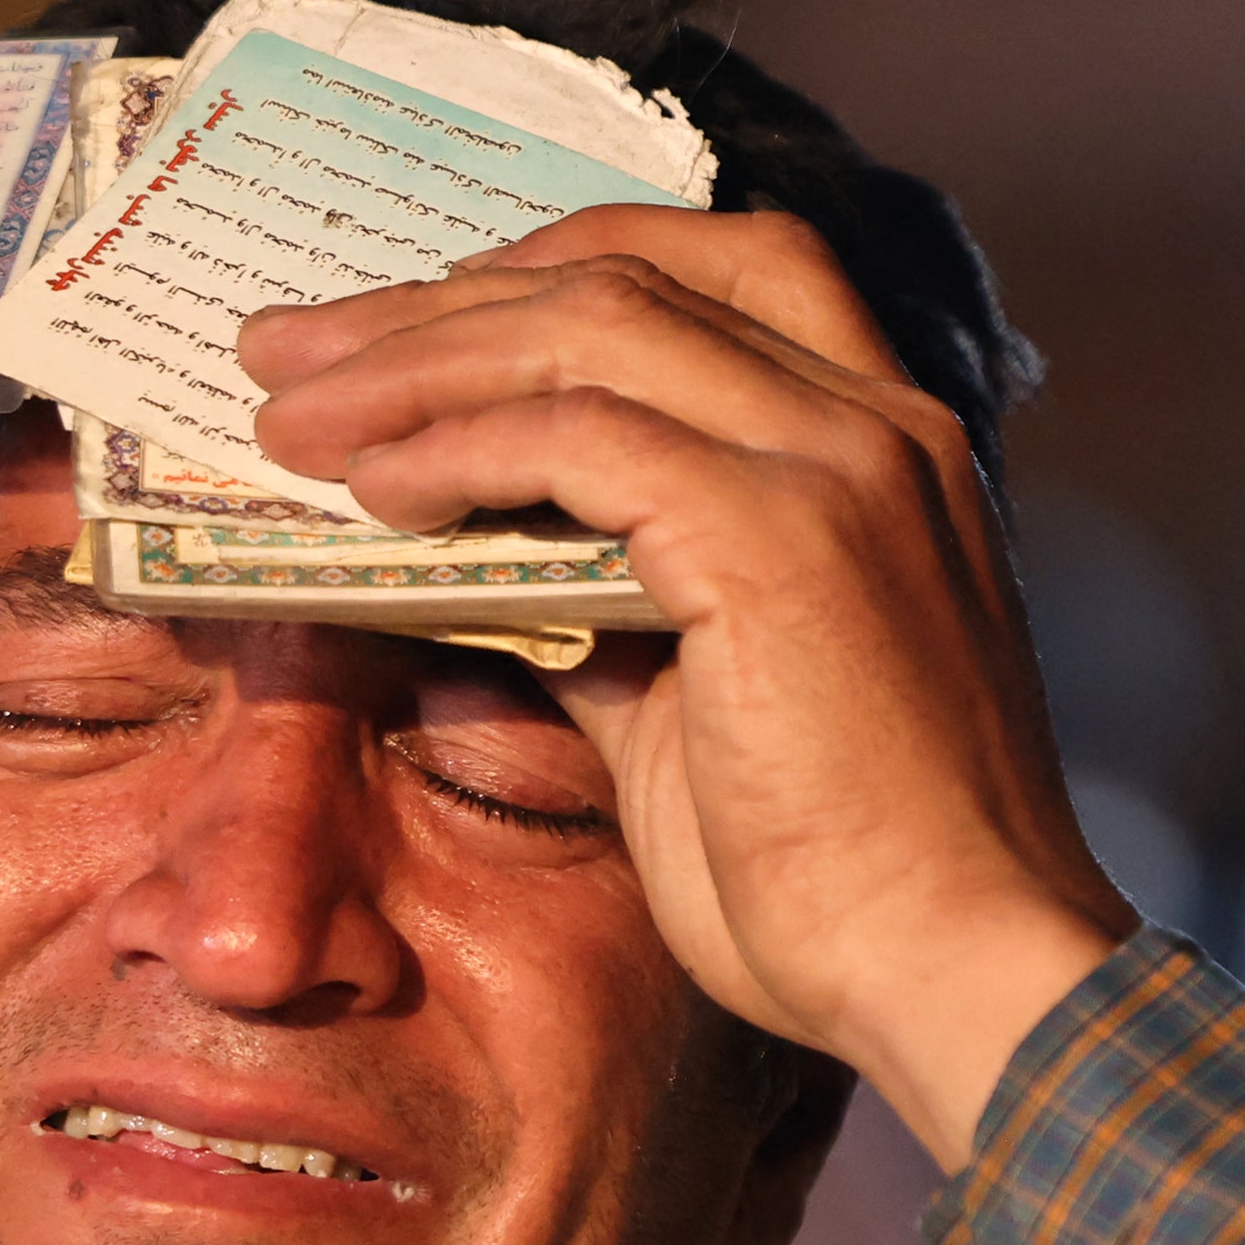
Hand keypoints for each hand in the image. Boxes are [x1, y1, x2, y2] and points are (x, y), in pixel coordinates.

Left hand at [237, 208, 1130, 1160]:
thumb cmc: (837, 882)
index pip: (711, 271)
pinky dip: (459, 446)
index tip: (410, 320)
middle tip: (286, 345)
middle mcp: (877, 421)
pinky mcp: (780, 537)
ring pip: (592, 330)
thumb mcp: (693, 706)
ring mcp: (840, 464)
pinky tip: (376, 489)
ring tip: (289, 411)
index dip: (546, 270)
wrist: (958, 975)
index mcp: (881, 445)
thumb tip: (471, 560)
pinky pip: (577, 438)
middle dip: (439, 302)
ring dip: (417, 361)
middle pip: (629, 277)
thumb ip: (603, 609)